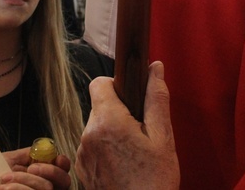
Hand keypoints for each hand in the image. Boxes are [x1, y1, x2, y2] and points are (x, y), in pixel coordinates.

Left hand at [0, 147, 71, 189]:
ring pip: (47, 188)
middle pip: (65, 181)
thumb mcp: (9, 160)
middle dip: (50, 170)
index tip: (56, 158)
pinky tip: (3, 188)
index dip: (63, 163)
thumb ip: (27, 154)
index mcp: (43, 175)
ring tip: (4, 177)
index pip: (64, 170)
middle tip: (32, 168)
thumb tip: (44, 147)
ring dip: (25, 180)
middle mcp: (46, 188)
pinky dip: (18, 189)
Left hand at [75, 61, 178, 189]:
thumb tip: (154, 67)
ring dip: (111, 133)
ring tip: (133, 154)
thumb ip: (156, 99)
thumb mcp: (163, 138)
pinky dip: (105, 151)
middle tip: (140, 133)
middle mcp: (88, 135)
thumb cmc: (155, 181)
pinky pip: (91, 148)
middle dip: (118, 113)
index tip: (131, 99)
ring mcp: (81, 155)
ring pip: (95, 128)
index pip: (98, 83)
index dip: (115, 86)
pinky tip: (123, 166)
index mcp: (108, 122)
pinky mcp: (81, 170)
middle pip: (99, 107)